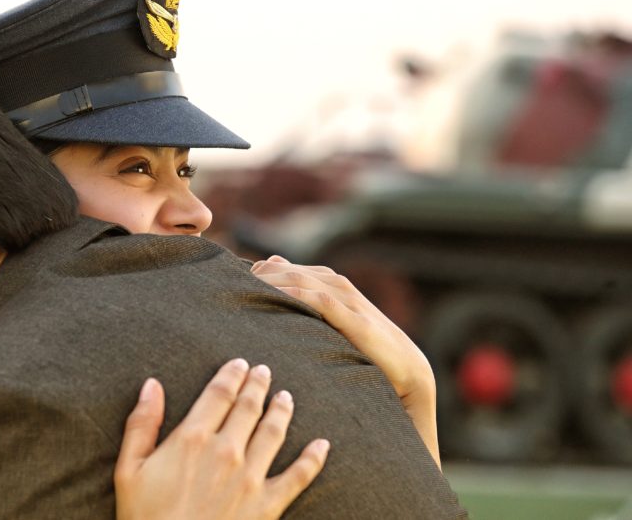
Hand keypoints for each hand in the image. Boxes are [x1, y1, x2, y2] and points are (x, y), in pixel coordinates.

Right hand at [115, 358, 329, 519]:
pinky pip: (298, 477)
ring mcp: (250, 478)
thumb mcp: (129, 469)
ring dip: (282, 410)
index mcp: (192, 438)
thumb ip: (142, 424)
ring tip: (286, 396)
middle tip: (264, 371)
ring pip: (274, 432)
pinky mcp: (267, 505)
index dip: (231, 375)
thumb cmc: (145, 517)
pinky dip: (313, 459)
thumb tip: (151, 386)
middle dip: (258, 385)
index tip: (239, 364)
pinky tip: (322, 445)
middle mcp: (226, 451)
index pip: (219, 394)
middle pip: (248, 407)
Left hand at [250, 256, 439, 466]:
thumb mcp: (330, 327)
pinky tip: (276, 300)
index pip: (284, 267)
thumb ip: (306, 306)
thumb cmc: (364, 351)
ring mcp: (348, 300)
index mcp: (330, 283)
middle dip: (257, 276)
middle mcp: (338, 285)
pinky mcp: (356, 320)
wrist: (408, 371)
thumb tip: (271, 285)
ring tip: (243, 291)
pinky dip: (296, 297)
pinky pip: (321, 301)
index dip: (257, 272)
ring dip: (270, 283)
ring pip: (301, 281)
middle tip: (228, 288)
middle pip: (287, 270)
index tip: (229, 285)